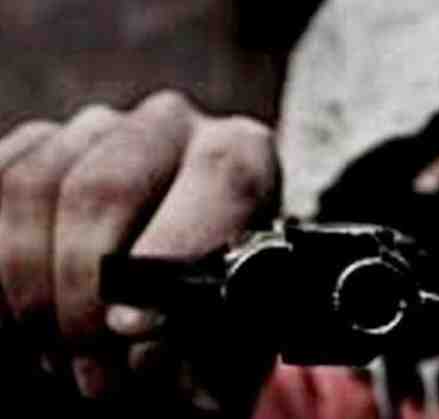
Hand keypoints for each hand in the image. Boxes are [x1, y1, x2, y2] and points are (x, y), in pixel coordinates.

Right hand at [0, 91, 279, 412]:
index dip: (172, 252)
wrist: (163, 317)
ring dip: (35, 293)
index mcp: (244, 156)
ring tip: (66, 358)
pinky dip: (0, 273)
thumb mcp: (228, 345)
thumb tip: (141, 330)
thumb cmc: (206, 328)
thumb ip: (205, 339)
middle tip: (97, 371)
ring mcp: (95, 128)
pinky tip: (28, 321)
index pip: (223, 174)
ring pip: (33, 190)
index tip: (132, 327)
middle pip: (107, 187)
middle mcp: (171, 125)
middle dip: (86, 292)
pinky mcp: (33, 145)